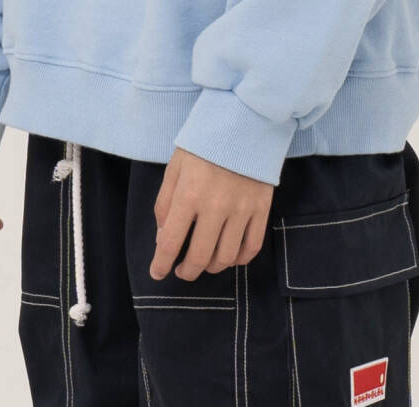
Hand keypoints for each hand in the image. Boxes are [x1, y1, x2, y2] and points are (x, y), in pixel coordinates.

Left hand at [151, 148, 271, 280]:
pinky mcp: (261, 209)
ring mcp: (241, 210)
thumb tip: (163, 239)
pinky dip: (238, 260)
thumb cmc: (204, 144)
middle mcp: (215, 207)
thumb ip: (165, 205)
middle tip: (182, 271)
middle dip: (187, 272)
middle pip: (199, 257)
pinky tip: (229, 256)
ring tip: (205, 262)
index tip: (158, 273)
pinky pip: (251, 248)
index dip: (161, 264)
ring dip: (212, 267)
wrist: (245, 121)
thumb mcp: (175, 168)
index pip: (170, 242)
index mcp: (188, 195)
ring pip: (226, 258)